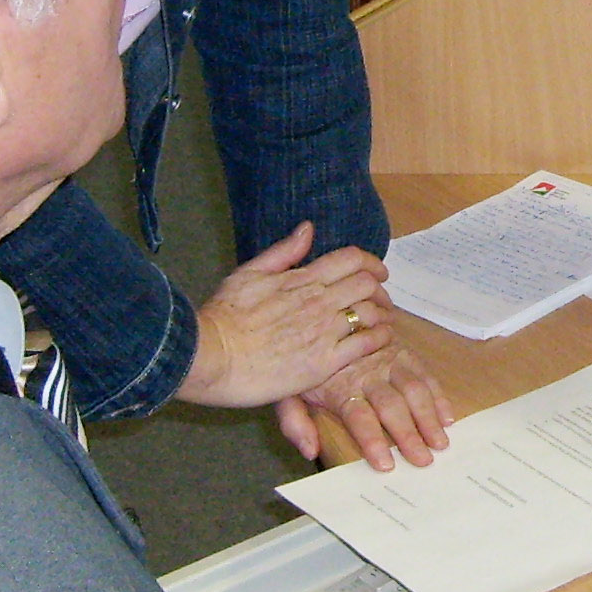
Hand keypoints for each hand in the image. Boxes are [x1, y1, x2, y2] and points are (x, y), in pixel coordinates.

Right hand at [175, 223, 388, 407]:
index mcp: (301, 278)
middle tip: (379, 299)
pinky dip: (380, 338)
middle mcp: (318, 301)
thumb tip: (308, 229)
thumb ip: (283, 252)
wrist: (209, 356)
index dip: (371, 262)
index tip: (376, 272)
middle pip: (367, 284)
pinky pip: (366, 344)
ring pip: (371, 312)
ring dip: (382, 313)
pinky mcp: (324, 362)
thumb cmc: (222, 317)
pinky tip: (379, 339)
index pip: (351, 259)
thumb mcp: (248, 273)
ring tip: (381, 320)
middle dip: (379, 289)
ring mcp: (323, 331)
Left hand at [275, 338, 454, 469]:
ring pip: (414, 388)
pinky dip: (438, 395)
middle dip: (408, 435)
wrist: (321, 316)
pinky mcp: (403, 351)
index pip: (359, 416)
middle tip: (423, 461)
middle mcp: (367, 372)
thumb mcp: (289, 390)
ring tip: (441, 442)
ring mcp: (389, 359)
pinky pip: (424, 373)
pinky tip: (447, 416)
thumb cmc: (307, 364)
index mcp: (339, 386)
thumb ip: (294, 422)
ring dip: (429, 417)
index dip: (372, 440)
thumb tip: (309, 452)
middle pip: (391, 406)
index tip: (385, 465)